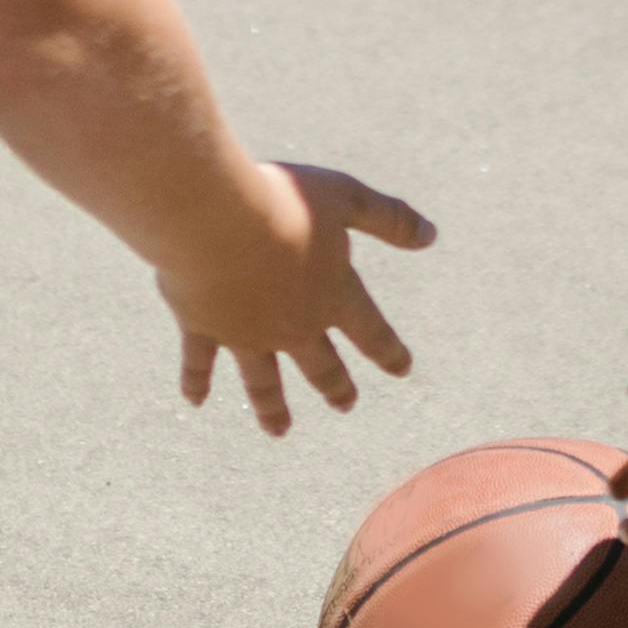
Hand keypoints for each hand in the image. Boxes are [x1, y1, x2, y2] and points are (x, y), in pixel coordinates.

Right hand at [165, 161, 436, 434]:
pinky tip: (195, 400)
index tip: (401, 369)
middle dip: (335, 385)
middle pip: (321, 365)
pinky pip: (200, 361)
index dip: (389, 351)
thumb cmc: (284, 201)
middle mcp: (293, 325)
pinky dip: (197, 381)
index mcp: (333, 295)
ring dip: (273, 407)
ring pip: (264, 381)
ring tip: (280, 430)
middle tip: (346, 404)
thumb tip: (432, 236)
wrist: (216, 218)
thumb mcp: (347, 197)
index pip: (371, 332)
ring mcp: (246, 332)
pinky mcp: (203, 326)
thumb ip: (390, 219)